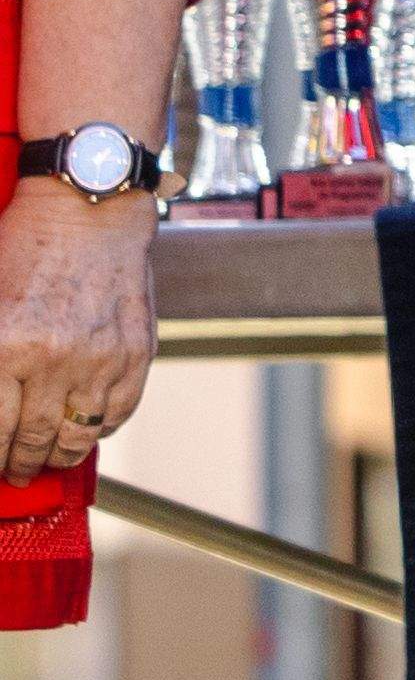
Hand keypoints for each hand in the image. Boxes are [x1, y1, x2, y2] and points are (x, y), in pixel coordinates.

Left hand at [0, 182, 158, 482]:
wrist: (87, 209)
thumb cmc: (23, 250)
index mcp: (6, 347)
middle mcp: (54, 359)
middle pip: (35, 439)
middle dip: (21, 463)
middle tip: (16, 471)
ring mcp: (101, 357)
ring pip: (80, 434)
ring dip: (62, 454)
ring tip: (52, 458)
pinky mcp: (136, 350)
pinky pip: (121, 410)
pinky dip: (104, 428)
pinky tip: (89, 429)